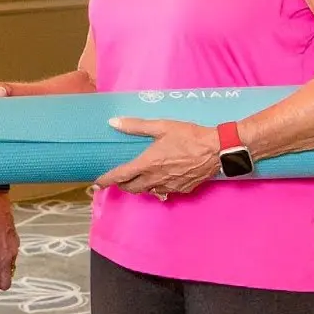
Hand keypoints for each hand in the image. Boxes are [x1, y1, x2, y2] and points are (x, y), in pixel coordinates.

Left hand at [96, 118, 220, 198]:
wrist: (217, 149)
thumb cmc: (189, 135)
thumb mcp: (162, 126)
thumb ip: (136, 126)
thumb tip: (113, 122)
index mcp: (148, 163)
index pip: (120, 176)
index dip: (106, 180)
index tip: (96, 184)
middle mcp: (156, 178)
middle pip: (132, 188)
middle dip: (122, 184)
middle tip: (119, 178)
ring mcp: (170, 186)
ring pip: (148, 191)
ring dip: (140, 186)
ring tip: (138, 177)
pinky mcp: (182, 189)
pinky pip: (164, 191)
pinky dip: (158, 186)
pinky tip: (161, 178)